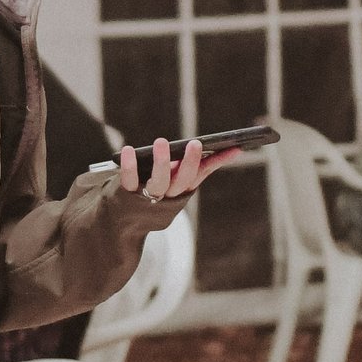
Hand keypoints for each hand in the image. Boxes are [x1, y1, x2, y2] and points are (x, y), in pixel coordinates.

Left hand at [117, 137, 240, 200]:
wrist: (127, 219)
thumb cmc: (159, 191)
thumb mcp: (181, 180)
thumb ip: (203, 166)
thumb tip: (234, 150)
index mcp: (183, 188)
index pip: (203, 173)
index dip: (218, 161)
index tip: (232, 147)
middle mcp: (169, 194)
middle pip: (182, 181)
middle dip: (190, 163)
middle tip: (195, 143)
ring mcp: (148, 195)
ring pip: (159, 182)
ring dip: (161, 163)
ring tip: (162, 142)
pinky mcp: (128, 193)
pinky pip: (129, 180)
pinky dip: (129, 166)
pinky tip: (129, 149)